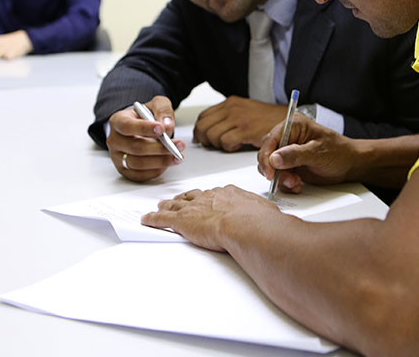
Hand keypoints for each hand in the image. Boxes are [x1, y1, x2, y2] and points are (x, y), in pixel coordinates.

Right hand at [107, 95, 185, 181]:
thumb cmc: (146, 116)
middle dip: (160, 148)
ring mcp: (117, 157)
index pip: (128, 126)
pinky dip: (156, 171)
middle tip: (179, 145)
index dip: (145, 128)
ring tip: (178, 156)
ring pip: (138, 163)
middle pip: (135, 147)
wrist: (140, 128)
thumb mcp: (156, 104)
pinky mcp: (124, 170)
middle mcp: (114, 140)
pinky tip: (167, 163)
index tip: (162, 129)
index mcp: (118, 121)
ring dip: (161, 161)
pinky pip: (140, 175)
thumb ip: (162, 110)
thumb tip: (168, 125)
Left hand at [141, 185, 280, 251]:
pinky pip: (162, 218)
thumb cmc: (258, 220)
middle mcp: (209, 197)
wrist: (246, 225)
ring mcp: (194, 208)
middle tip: (179, 199)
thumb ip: (263, 211)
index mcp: (228, 193)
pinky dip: (153, 218)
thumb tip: (270, 215)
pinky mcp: (182, 220)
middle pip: (193, 196)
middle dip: (185, 197)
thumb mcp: (265, 211)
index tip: (207, 199)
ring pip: (176, 204)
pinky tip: (147, 219)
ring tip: (161, 206)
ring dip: (167, 205)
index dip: (208, 197)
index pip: (215, 194)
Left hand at [193, 96, 287, 151]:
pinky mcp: (245, 130)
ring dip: (217, 144)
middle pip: (203, 126)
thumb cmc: (267, 119)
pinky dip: (228, 147)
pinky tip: (237, 145)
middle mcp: (232, 108)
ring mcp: (238, 118)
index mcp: (230, 103)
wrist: (287, 120)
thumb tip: (212, 129)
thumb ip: (228, 117)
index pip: (203, 116)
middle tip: (213, 145)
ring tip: (229, 144)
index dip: (200, 130)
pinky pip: (224, 142)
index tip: (201, 139)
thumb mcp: (244, 111)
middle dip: (204, 139)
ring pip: (211, 135)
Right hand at [257, 115, 359, 193]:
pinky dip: (286, 183)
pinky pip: (278, 176)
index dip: (266, 156)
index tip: (270, 172)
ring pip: (271, 168)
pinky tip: (298, 184)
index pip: (270, 139)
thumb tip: (274, 158)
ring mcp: (287, 153)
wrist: (349, 164)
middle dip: (275, 170)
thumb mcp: (318, 152)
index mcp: (293, 126)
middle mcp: (287, 138)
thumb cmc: (339, 152)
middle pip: (267, 154)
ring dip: (281, 178)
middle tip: (289, 179)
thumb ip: (296, 155)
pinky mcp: (289, 166)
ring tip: (296, 182)